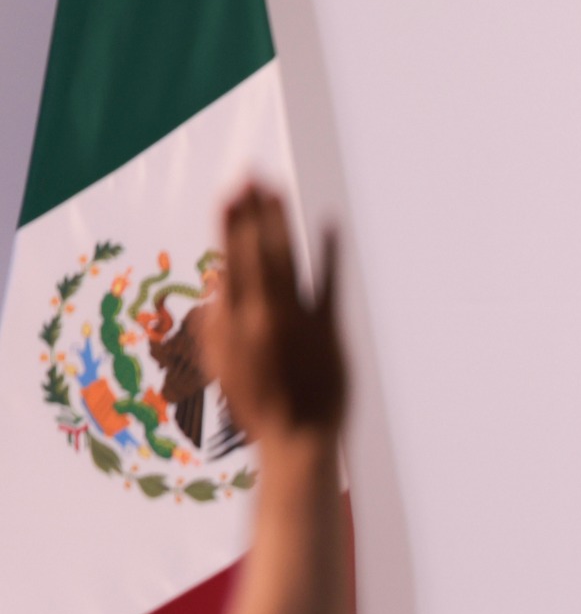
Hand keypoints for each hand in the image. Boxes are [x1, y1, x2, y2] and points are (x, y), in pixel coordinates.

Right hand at [200, 183, 345, 446]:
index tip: (229, 193)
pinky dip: (330, 250)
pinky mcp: (328, 328)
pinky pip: (330, 282)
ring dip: (279, 222)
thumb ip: (216, 328)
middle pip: (254, 253)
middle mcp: (261, 316)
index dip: (229, 226)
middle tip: (250, 174)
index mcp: (232, 325)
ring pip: (285, 260)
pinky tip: (331, 221)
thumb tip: (218, 287)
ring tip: (276, 189)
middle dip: (252, 212)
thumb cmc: (260, 407)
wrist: (299, 439)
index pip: (228, 262)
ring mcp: (296, 320)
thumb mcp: (224, 369)